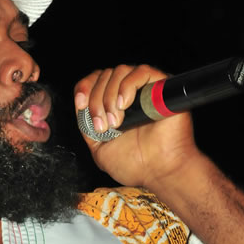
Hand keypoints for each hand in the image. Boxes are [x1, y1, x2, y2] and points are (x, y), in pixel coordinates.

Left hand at [74, 64, 198, 189]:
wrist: (158, 172)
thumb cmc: (134, 164)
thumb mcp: (98, 148)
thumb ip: (86, 126)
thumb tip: (81, 107)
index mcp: (113, 105)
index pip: (94, 81)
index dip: (84, 88)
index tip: (81, 105)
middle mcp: (129, 94)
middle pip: (104, 76)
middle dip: (96, 101)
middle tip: (103, 126)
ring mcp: (145, 89)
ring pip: (119, 72)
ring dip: (109, 96)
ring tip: (115, 122)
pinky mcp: (162, 87)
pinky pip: (142, 71)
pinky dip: (127, 86)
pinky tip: (124, 105)